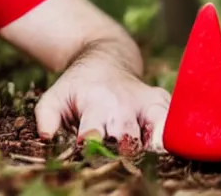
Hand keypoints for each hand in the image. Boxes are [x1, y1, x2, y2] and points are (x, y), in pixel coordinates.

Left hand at [34, 60, 170, 152]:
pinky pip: (174, 125)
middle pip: (128, 138)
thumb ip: (46, 117)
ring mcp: (148, 103)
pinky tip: (167, 153)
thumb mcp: (55, 96)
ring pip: (158, 132)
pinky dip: (172, 140)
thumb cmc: (77, 86)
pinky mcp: (165, 104)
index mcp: (96, 102)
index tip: (86, 152)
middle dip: (123, 154)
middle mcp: (125, 104)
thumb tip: (46, 138)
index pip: (94, 131)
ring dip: (153, 150)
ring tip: (150, 163)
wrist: (106, 59)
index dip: (90, 147)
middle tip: (118, 163)